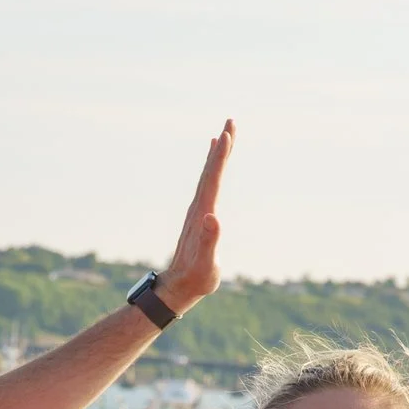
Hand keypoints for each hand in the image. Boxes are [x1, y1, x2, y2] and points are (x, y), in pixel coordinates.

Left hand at [152, 121, 232, 314]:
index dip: (221, 156)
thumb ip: (210, 241)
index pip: (213, 179)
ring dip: (217, 155)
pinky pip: (207, 187)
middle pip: (210, 171)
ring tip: (224, 135)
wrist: (177, 288)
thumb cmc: (195, 279)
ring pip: (208, 176)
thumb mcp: (206, 264)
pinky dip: (212, 172)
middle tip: (231, 121)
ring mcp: (198, 211)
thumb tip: (213, 217)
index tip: (227, 134)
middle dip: (222, 146)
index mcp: (202, 214)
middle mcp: (198, 208)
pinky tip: (213, 167)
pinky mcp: (199, 217)